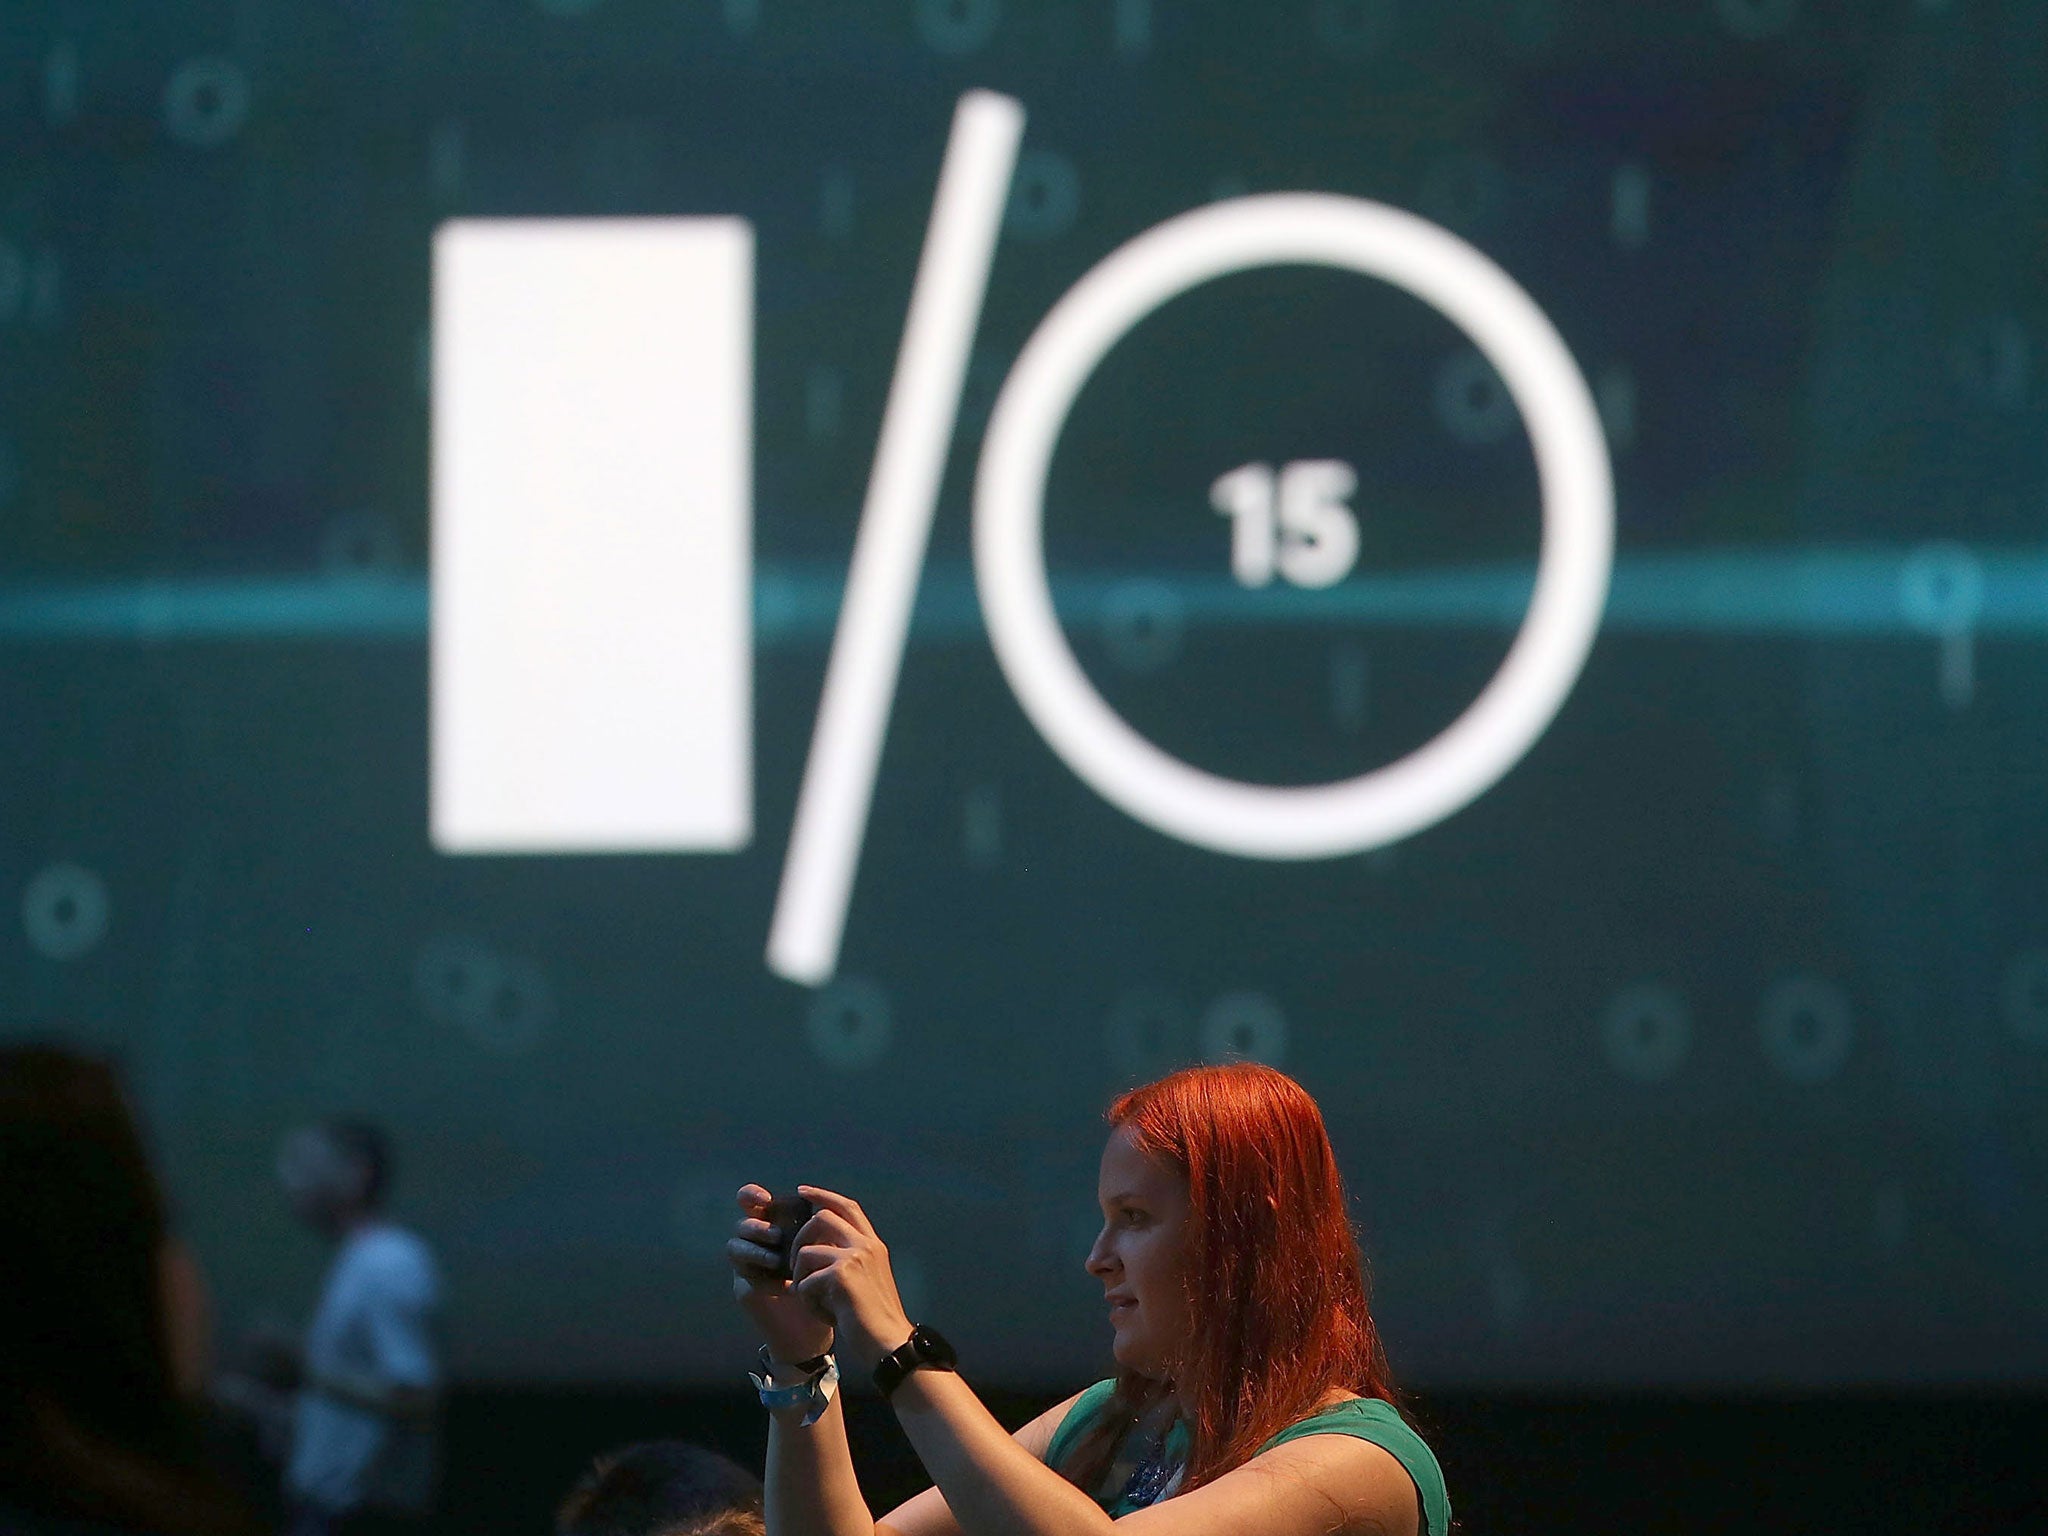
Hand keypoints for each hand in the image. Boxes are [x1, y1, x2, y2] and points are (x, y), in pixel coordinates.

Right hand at [728, 1185, 835, 1364]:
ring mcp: (747, 1266)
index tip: (765, 1198)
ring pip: (734, 1247)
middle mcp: (756, 1243)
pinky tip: (783, 1284)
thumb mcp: (826, 1250)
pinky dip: (762, 1278)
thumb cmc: (823, 1282)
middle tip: (777, 1235)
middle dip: (756, 1226)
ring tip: (777, 1260)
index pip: (751, 1202)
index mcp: (773, 1225)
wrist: (817, 1327)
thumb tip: (823, 1206)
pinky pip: (743, 1277)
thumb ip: (820, 1228)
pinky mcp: (745, 1289)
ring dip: (755, 1250)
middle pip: (742, 1224)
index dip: (751, 1196)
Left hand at [788, 1185, 914, 1371]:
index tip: (803, 1192)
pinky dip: (807, 1301)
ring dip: (801, 1278)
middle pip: (821, 1217)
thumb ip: (846, 1262)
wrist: (890, 1343)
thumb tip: (812, 1254)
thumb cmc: (876, 1321)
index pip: (847, 1207)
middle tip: (793, 1263)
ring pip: (806, 1251)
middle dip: (799, 1237)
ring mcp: (854, 1257)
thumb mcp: (866, 1282)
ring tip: (812, 1299)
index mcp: (873, 1245)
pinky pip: (804, 1282)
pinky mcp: (840, 1275)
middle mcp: (866, 1245)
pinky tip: (822, 1314)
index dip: (823, 1196)